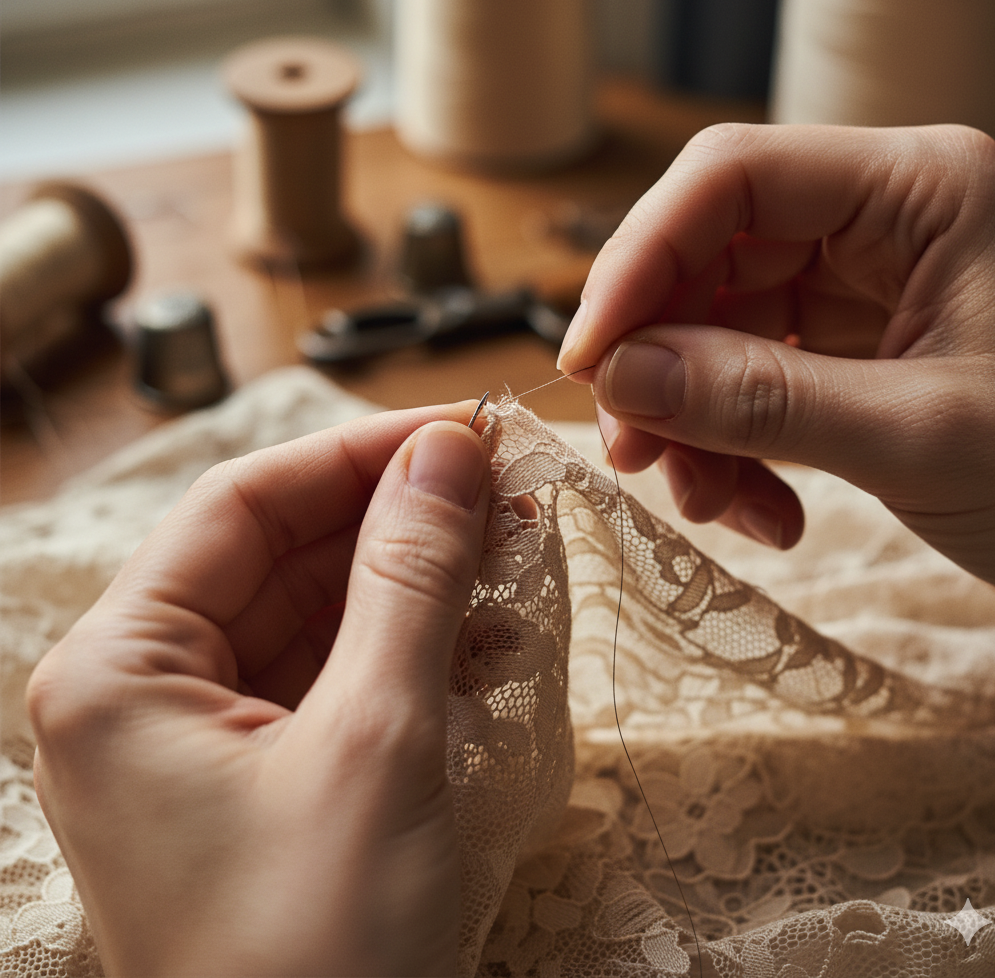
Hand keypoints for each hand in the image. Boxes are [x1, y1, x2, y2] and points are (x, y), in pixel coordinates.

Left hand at [27, 403, 490, 976]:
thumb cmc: (320, 956)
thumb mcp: (377, 741)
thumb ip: (410, 580)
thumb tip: (446, 453)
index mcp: (122, 671)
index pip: (244, 505)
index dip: (359, 454)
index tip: (460, 431)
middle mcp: (146, 693)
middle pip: (282, 553)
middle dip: (398, 517)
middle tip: (504, 488)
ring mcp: (203, 737)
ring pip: (316, 610)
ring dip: (416, 581)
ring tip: (511, 552)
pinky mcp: (262, 775)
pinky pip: (336, 673)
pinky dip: (410, 647)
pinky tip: (485, 637)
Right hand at [558, 124, 994, 589]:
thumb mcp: (918, 438)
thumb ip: (761, 401)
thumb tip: (620, 375)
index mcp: (920, 191)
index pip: (732, 178)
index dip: (639, 260)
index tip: (588, 357)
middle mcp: (881, 221)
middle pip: (709, 258)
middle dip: (660, 361)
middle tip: (635, 451)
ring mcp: (860, 287)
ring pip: (715, 329)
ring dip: (691, 421)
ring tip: (708, 501)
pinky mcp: (847, 349)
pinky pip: (747, 382)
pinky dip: (732, 449)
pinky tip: (761, 510)